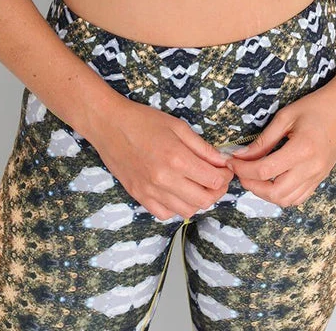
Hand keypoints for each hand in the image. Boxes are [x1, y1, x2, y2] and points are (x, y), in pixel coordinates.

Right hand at [88, 96, 234, 221]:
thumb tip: (223, 161)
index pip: (214, 180)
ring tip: (198, 184)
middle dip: (217, 190)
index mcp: (177, 158)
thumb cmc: (143, 120)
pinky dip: (176, 207)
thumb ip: (203, 147)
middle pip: (204, 200)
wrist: (109, 125)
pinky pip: (165, 214)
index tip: (226, 168)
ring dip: (198, 200)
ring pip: (186, 211)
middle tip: (217, 178)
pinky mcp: (139, 197)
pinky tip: (177, 191)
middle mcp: (165, 180)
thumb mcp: (178, 126)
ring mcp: (151, 191)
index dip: (226, 175)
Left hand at [229, 81, 335, 207]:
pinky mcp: (320, 178)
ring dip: (265, 193)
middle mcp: (311, 168)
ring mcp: (318, 176)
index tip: (232, 160)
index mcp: (301, 150)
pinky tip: (272, 180)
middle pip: (274, 192)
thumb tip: (242, 155)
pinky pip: (298, 198)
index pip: (265, 170)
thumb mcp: (285, 116)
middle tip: (240, 170)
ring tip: (253, 176)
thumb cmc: (316, 106)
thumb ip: (263, 139)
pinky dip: (281, 195)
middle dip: (251, 184)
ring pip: (286, 200)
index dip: (243, 168)